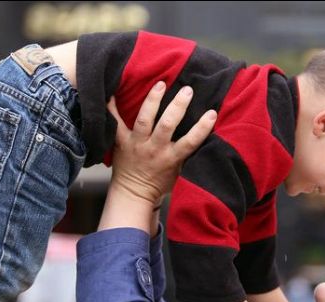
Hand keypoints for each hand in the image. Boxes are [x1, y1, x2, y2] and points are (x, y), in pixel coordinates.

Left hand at [107, 81, 216, 205]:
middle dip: (177, 106)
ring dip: (152, 100)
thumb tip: (202, 133)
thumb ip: (185, 153)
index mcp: (171, 158)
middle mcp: (154, 149)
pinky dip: (112, 108)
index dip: (202, 128)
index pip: (190, 141)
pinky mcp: (122, 142)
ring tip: (160, 84)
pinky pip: (115, 123)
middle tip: (187, 90)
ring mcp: (137, 144)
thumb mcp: (178, 171)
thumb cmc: (159, 183)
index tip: (212, 113)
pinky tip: (113, 92)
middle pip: (167, 125)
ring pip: (145, 120)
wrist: (134, 195)